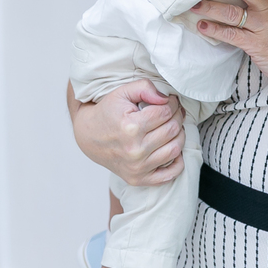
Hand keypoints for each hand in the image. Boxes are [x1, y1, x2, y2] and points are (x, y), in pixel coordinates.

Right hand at [67, 80, 184, 185]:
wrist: (89, 136)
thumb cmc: (108, 113)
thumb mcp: (122, 92)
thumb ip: (145, 88)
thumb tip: (166, 98)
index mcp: (130, 128)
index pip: (166, 112)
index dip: (172, 103)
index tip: (170, 101)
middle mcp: (134, 150)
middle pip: (172, 129)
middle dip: (177, 116)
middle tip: (172, 112)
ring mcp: (137, 167)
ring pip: (175, 149)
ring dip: (179, 135)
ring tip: (172, 127)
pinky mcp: (138, 179)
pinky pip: (170, 175)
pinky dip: (177, 162)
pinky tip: (171, 149)